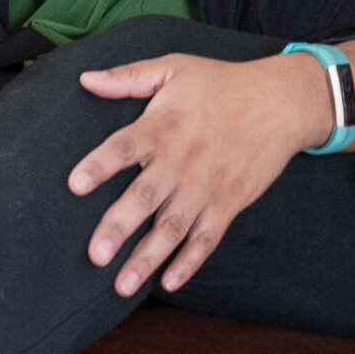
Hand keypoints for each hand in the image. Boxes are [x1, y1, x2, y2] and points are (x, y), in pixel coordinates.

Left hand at [69, 53, 330, 296]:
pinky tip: (170, 282)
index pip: (123, 148)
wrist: (280, 102)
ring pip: (172, 228)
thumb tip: (84, 79)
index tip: (74, 185)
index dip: (99, 165)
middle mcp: (181, 160)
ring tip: (122, 285)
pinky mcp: (228, 203)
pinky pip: (206, 238)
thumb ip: (126, 77)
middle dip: (119, 227)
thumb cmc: (221, 83)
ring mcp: (206, 186)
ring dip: (147, 258)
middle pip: (144, 197)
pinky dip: (189, 262)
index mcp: (162, 126)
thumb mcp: (173, 68)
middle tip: (95, 255)